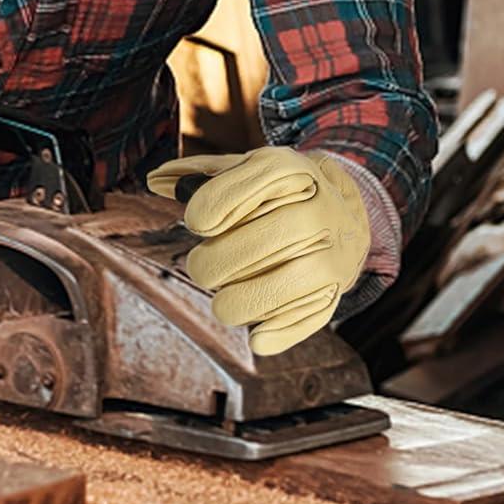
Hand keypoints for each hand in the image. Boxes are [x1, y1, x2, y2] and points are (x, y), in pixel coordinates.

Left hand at [147, 147, 369, 354]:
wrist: (348, 212)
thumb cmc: (280, 191)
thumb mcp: (245, 169)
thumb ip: (198, 173)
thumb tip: (156, 180)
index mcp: (285, 171)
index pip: (222, 200)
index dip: (201, 217)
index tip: (200, 223)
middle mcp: (313, 211)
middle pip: (239, 250)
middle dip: (208, 265)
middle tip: (205, 266)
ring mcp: (329, 254)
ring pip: (262, 292)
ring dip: (230, 303)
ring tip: (226, 296)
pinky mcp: (335, 292)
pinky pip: (292, 323)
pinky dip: (268, 333)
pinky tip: (257, 332)